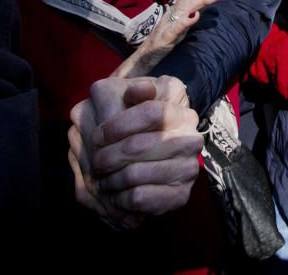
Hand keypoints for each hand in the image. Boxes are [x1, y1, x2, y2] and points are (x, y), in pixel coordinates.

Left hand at [70, 76, 203, 220]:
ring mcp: (189, 167)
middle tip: (95, 162)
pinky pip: (141, 197)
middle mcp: (191, 138)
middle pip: (139, 145)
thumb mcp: (129, 100)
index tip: (98, 135)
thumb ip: (128, 92)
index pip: (152, 112)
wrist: (151, 161)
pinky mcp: (181, 195)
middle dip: (107, 156)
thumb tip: (137, 91)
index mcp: (180, 110)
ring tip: (102, 178)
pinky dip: (120, 197)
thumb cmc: (134, 125)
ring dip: (110, 179)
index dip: (118, 125)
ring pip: (135, 174)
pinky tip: (115, 193)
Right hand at [113, 0, 228, 78]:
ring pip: (184, 8)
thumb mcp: (181, 26)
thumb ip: (193, 12)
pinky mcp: (163, 41)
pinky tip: (195, 16)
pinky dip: (185, 21)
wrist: (141, 63)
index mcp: (177, 11)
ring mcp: (167, 26)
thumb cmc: (162, 43)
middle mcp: (172, 14)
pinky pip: (175, 30)